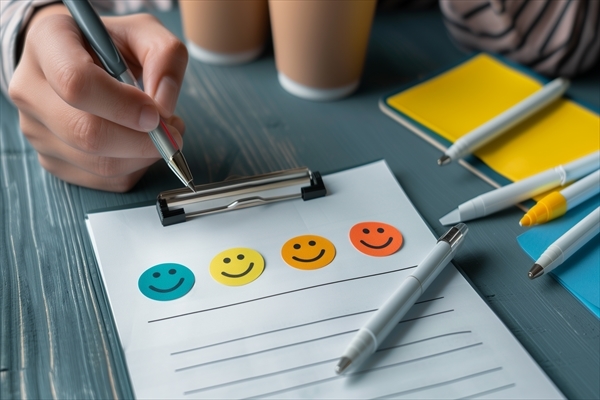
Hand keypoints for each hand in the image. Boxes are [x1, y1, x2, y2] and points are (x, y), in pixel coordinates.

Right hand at [8, 4, 188, 191]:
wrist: (79, 60)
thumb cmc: (110, 45)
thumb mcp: (145, 33)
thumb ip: (165, 57)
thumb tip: (164, 107)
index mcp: (48, 43)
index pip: (76, 83)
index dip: (123, 106)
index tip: (155, 113)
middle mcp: (31, 89)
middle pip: (87, 134)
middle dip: (143, 141)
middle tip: (172, 132)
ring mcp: (36, 130)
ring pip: (98, 164)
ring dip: (144, 157)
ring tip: (160, 134)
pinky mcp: (52, 160)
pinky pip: (104, 180)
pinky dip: (135, 169)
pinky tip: (140, 147)